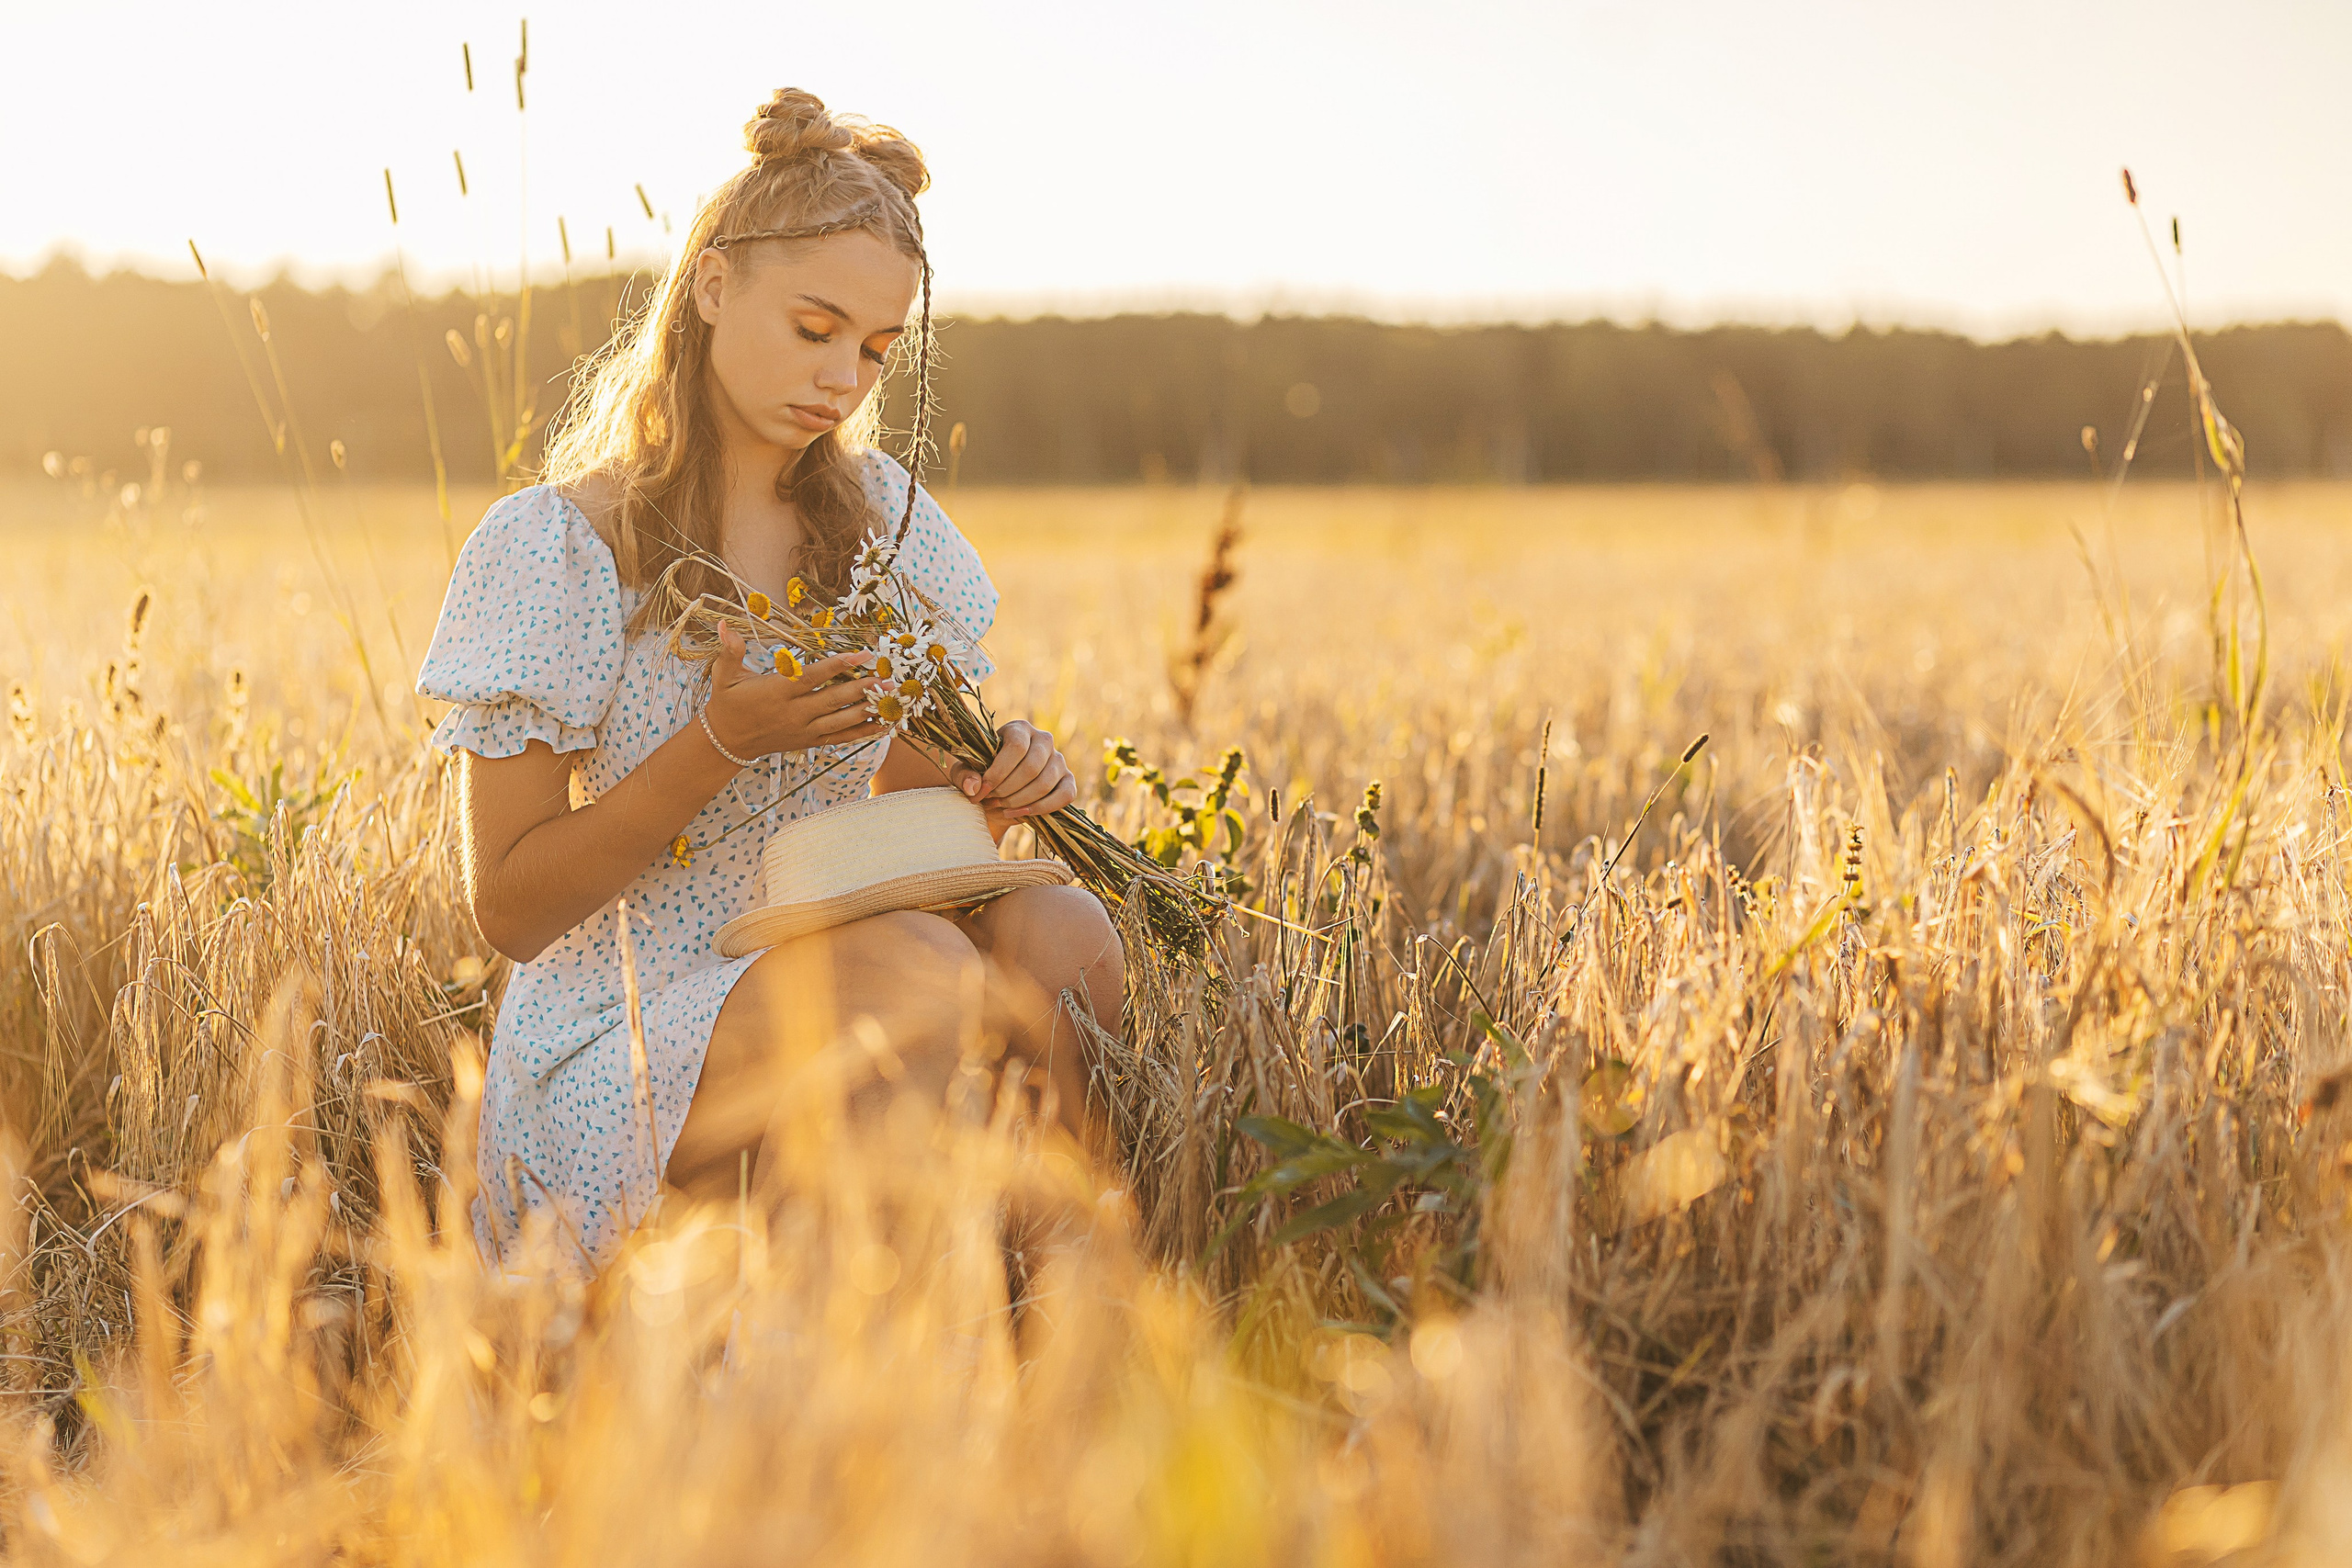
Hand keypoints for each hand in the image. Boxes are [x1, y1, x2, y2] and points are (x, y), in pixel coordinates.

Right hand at [702, 624, 887, 761]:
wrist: (726, 741)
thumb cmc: (728, 702)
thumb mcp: (725, 676)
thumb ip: (730, 650)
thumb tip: (724, 625)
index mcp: (776, 692)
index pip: (812, 677)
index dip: (838, 665)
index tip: (862, 654)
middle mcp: (793, 713)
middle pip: (833, 700)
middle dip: (862, 689)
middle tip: (888, 678)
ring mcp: (803, 730)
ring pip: (840, 721)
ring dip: (868, 710)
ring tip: (892, 699)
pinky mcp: (809, 741)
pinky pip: (839, 738)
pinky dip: (862, 733)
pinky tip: (884, 725)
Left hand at [951, 720, 1075, 821]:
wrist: (997, 790)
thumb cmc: (981, 774)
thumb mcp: (965, 772)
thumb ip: (964, 776)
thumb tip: (974, 787)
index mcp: (1019, 729)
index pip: (1017, 747)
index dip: (998, 772)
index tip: (981, 790)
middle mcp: (1044, 740)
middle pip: (1031, 767)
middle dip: (1007, 790)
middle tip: (990, 800)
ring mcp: (1059, 760)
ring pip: (1045, 784)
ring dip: (1020, 801)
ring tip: (1001, 807)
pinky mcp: (1068, 779)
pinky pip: (1065, 795)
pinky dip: (1043, 808)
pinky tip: (1021, 813)